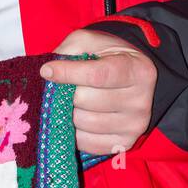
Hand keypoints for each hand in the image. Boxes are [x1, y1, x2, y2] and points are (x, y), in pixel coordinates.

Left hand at [40, 30, 157, 155]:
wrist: (130, 79)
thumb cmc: (107, 58)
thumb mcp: (91, 42)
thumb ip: (70, 50)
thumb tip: (47, 73)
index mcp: (137, 71)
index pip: (97, 75)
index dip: (68, 73)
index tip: (46, 71)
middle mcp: (140, 101)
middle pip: (85, 101)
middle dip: (65, 93)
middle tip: (61, 88)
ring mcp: (134, 126)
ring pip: (83, 123)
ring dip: (66, 113)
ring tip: (68, 102)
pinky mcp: (123, 144)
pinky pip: (86, 143)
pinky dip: (72, 133)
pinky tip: (74, 119)